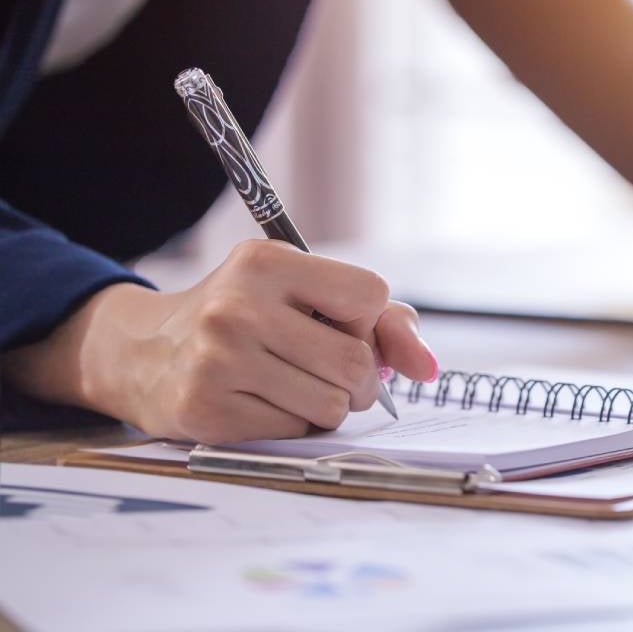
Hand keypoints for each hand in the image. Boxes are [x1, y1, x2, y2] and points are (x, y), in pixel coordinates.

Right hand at [2, 240, 437, 443]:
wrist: (142, 353)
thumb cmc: (244, 319)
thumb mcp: (303, 295)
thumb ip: (382, 322)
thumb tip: (429, 370)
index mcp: (267, 262)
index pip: (371, 295)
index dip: (369, 323)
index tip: (343, 328)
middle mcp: (238, 306)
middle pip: (356, 362)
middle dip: (359, 379)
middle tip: (330, 374)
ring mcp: (218, 360)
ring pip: (331, 406)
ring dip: (327, 406)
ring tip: (291, 386)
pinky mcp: (207, 410)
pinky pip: (294, 432)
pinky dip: (292, 426)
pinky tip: (260, 404)